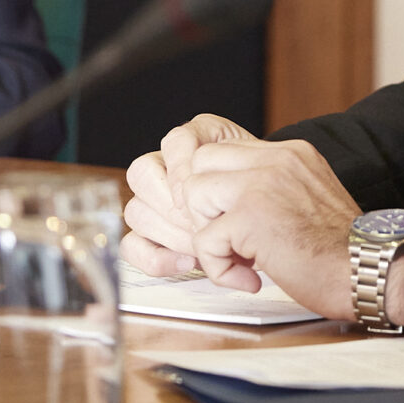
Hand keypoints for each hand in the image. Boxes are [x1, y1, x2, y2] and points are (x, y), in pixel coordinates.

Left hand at [121, 113, 396, 321]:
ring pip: (193, 195)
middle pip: (199, 162)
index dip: (217, 189)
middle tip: (229, 237)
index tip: (232, 222)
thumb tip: (230, 202)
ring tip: (239, 257)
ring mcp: (261, 184)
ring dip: (208, 234)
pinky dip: (219, 268)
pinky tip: (250, 279)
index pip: (223, 150)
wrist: (370, 272)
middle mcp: (275, 159)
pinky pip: (204, 240)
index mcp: (290, 152)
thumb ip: (274, 187)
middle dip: (203, 205)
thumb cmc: (342, 251)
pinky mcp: (250, 217)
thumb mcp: (308, 197)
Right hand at [123, 114, 258, 285]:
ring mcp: (153, 200)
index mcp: (196, 140)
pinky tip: (188, 262)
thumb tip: (220, 200)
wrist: (271, 214)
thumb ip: (245, 169)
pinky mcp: (149, 234)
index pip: (175, 141)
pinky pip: (132, 245)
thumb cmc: (266, 191)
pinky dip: (157, 258)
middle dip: (177, 206)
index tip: (208, 190)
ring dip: (171, 234)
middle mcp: (166, 165)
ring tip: (205, 247)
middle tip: (207, 225)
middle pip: (143, 174)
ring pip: (137, 211)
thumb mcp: (264, 169)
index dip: (185, 167)